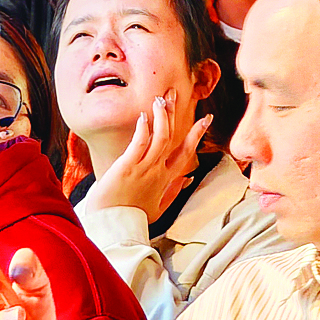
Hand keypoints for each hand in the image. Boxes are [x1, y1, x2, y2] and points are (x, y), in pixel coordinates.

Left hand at [78, 94, 210, 220]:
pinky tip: (145, 116)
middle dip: (175, 114)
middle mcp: (158, 171)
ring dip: (162, 116)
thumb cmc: (132, 217)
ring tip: (161, 99)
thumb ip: (174, 191)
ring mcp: (144, 168)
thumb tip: (189, 178)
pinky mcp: (127, 166)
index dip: (197, 134)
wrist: (113, 226)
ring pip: (160, 137)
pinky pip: (139, 143)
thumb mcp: (158, 208)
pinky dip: (144, 128)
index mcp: (166, 179)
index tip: (206, 118)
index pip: (186, 152)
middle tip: (176, 93)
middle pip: (173, 138)